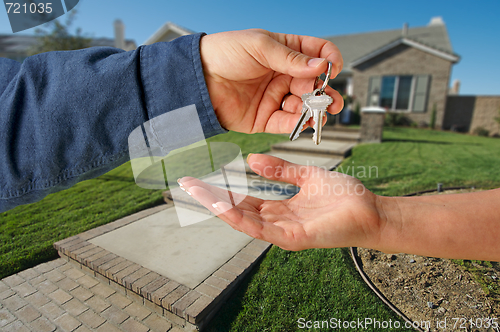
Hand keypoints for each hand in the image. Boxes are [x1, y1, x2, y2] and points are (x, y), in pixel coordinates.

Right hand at [179, 154, 382, 250]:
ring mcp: (285, 232)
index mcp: (281, 209)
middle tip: (187, 184)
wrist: (372, 210)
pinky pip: (262, 229)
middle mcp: (278, 222)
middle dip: (212, 198)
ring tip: (198, 193)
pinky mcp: (294, 238)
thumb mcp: (307, 175)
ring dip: (220, 207)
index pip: (244, 201)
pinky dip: (241, 219)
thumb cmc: (344, 196)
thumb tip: (251, 160)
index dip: (222, 190)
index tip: (202, 179)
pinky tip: (224, 206)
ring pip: (245, 222)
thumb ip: (281, 169)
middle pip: (238, 211)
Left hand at [200, 29, 343, 133]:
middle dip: (326, 93)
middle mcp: (283, 75)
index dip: (328, 60)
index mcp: (284, 52)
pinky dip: (297, 123)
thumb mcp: (259, 46)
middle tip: (331, 100)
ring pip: (303, 106)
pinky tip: (304, 121)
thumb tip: (319, 65)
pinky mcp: (265, 118)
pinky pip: (286, 122)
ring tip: (318, 112)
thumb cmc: (223, 53)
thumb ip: (290, 58)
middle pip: (314, 84)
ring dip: (314, 110)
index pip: (315, 54)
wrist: (198, 78)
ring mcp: (275, 97)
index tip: (333, 68)